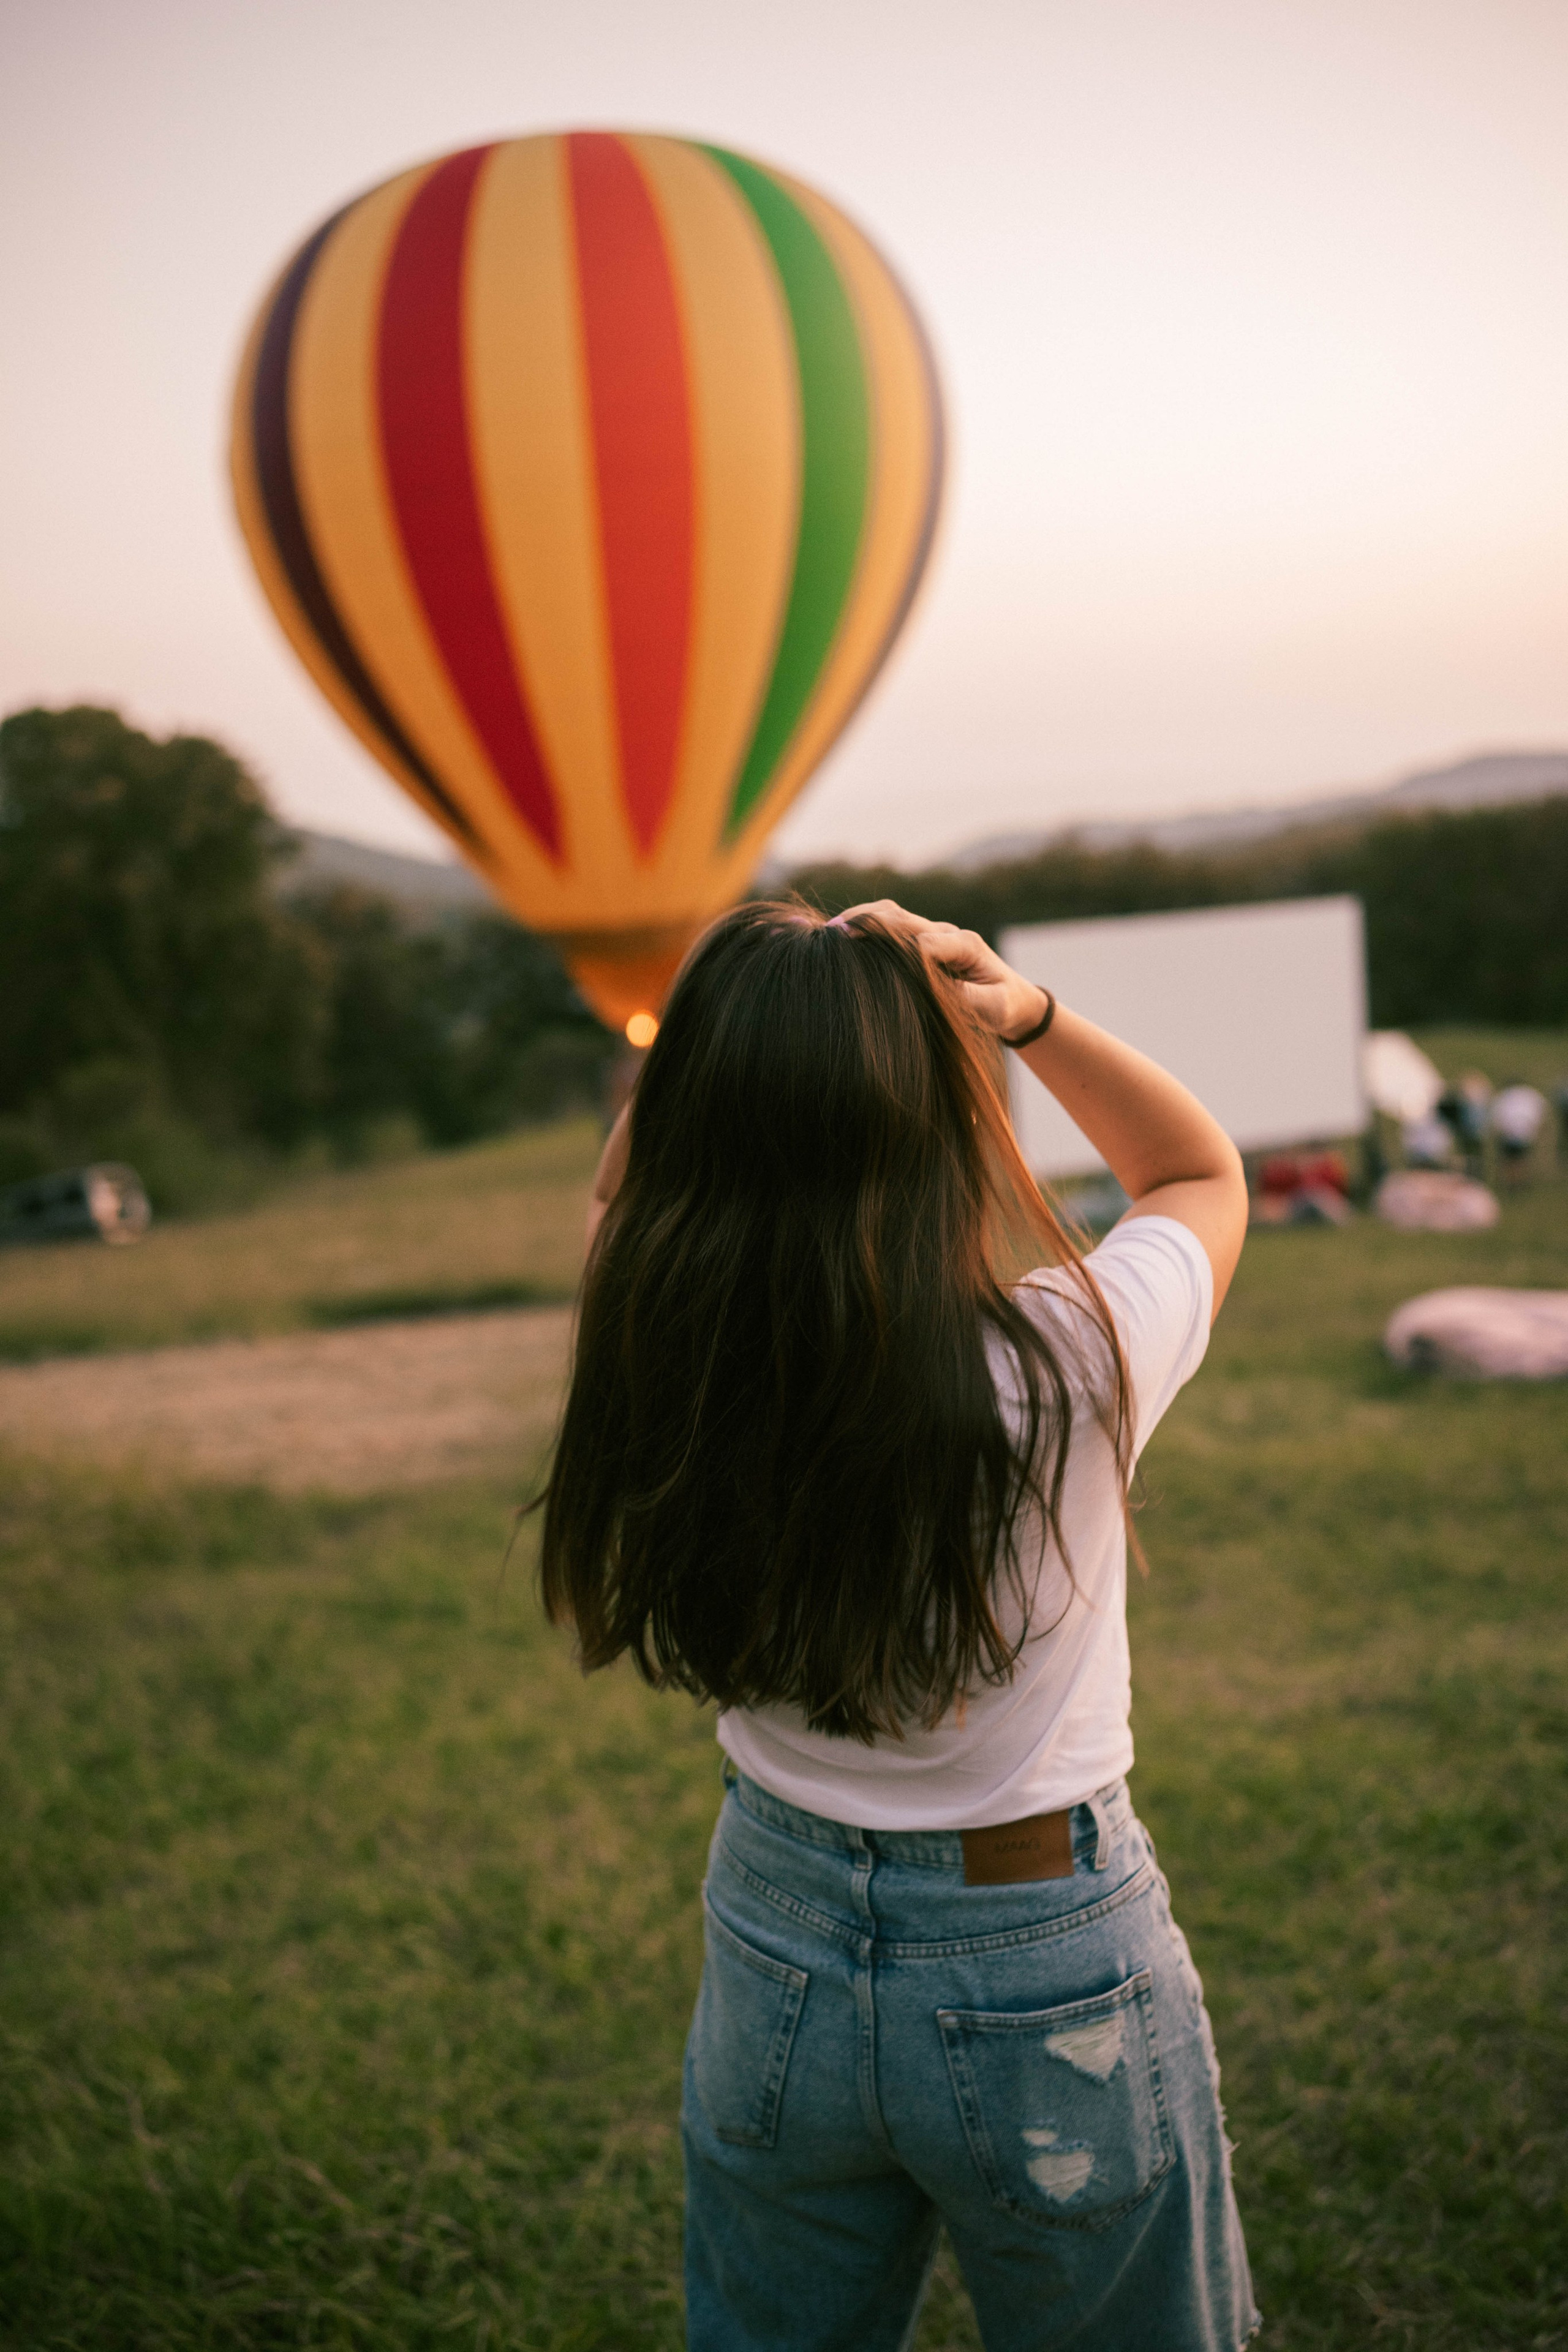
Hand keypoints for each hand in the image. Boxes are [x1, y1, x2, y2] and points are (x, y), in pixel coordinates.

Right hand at [837, 900, 1048, 1041]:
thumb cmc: (1004, 1005)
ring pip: (891, 916)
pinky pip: (889, 926)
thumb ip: (970, 999)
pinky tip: (840, 934)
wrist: (1014, 998)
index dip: (900, 951)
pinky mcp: (920, 940)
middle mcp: (946, 934)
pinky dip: (864, 926)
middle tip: (834, 933)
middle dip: (868, 922)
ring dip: (861, 919)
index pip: (925, 943)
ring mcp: (931, 934)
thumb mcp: (995, 1009)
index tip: (872, 963)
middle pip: (900, 919)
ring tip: (829, 931)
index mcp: (965, 945)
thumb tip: (939, 990)